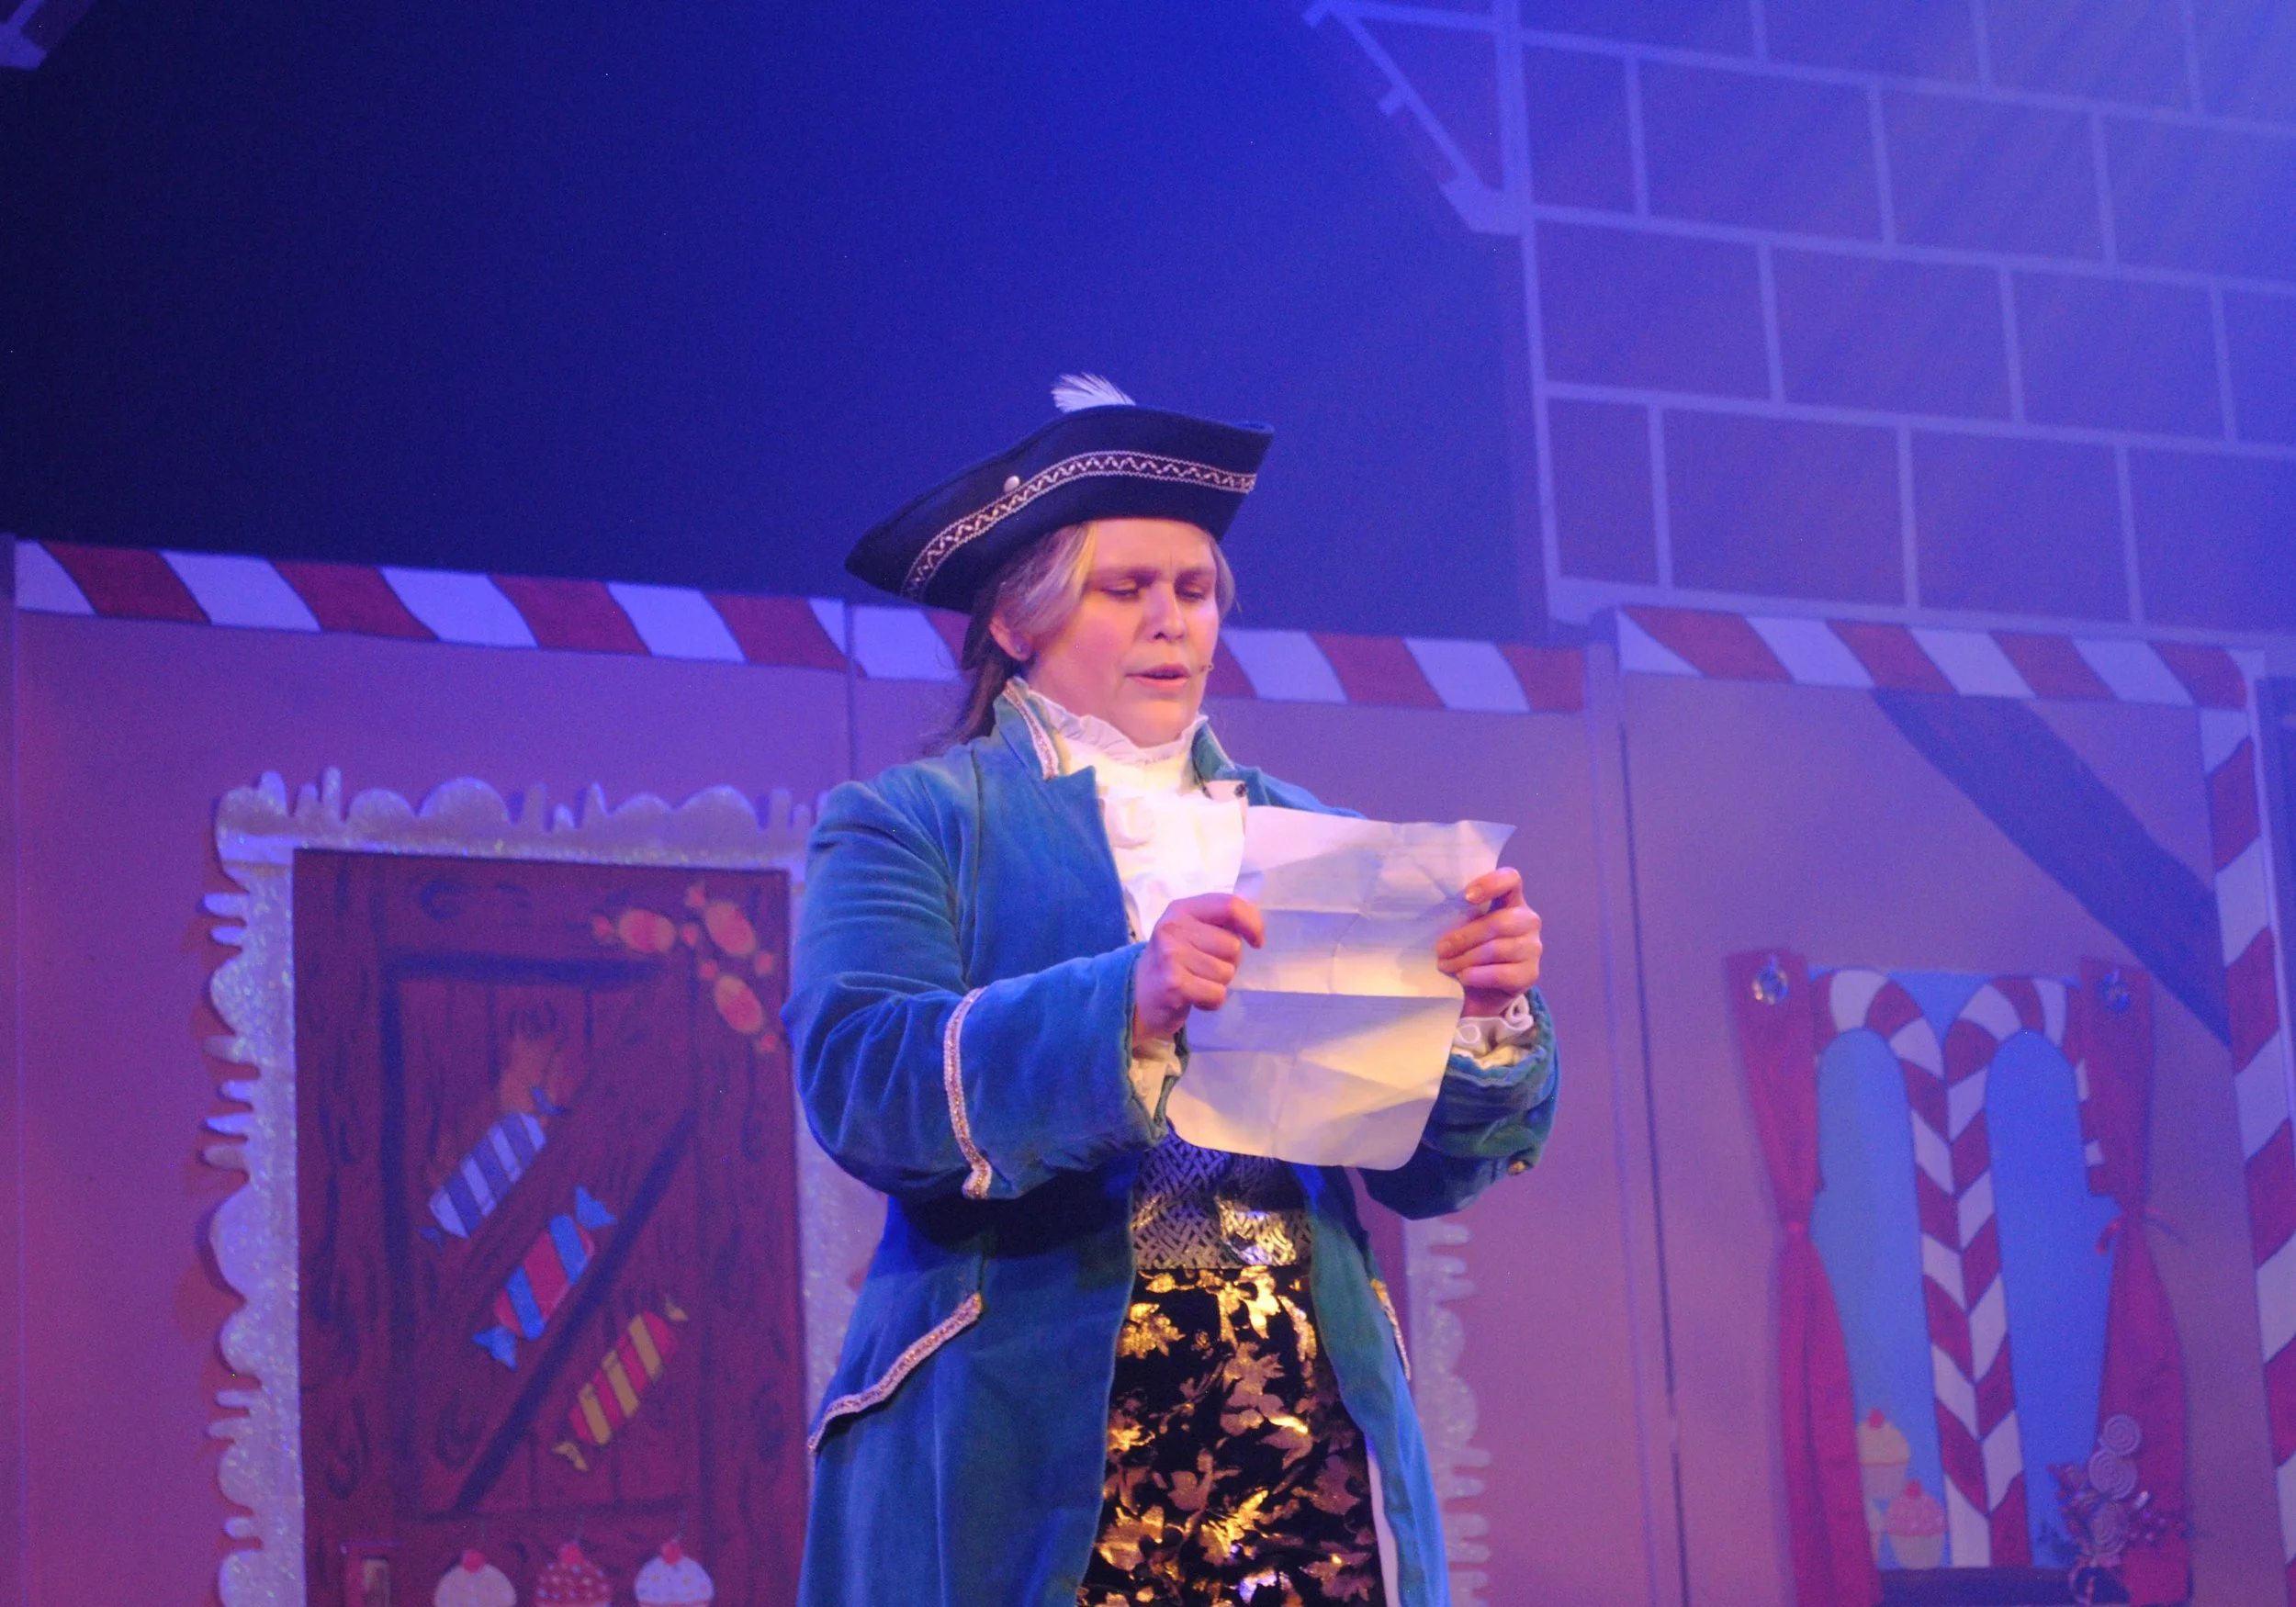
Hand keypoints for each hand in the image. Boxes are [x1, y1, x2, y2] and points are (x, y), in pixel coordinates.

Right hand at [1133, 892, 1264, 1041]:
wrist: (1137, 994)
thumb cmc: (1173, 960)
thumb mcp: (1189, 930)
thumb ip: (1219, 922)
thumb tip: (1255, 927)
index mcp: (1182, 909)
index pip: (1230, 905)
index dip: (1252, 923)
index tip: (1257, 941)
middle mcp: (1173, 928)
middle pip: (1232, 945)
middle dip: (1229, 962)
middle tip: (1205, 967)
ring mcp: (1172, 956)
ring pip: (1227, 972)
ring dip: (1218, 983)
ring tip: (1197, 981)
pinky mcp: (1174, 984)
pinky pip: (1217, 994)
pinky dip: (1211, 1002)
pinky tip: (1194, 997)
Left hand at [1437, 868, 1541, 1018]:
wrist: (1482, 990)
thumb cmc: (1470, 949)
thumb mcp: (1465, 927)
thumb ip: (1460, 915)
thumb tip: (1437, 915)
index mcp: (1512, 900)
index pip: (1511, 880)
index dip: (1491, 883)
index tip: (1466, 896)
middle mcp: (1528, 920)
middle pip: (1498, 922)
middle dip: (1464, 937)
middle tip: (1440, 949)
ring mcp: (1533, 948)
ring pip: (1497, 949)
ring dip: (1466, 958)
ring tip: (1445, 965)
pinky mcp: (1530, 974)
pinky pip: (1502, 974)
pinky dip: (1478, 975)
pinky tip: (1463, 977)